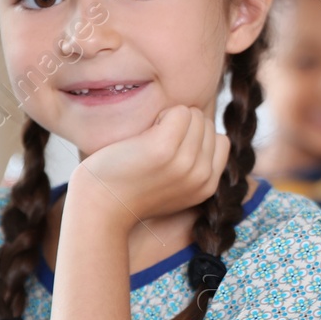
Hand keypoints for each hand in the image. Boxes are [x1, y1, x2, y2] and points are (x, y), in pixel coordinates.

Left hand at [71, 105, 229, 228]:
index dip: (196, 138)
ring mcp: (185, 163)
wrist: (99, 207)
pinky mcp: (164, 149)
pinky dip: (161, 115)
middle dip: (183, 127)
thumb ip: (194, 166)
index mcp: (207, 186)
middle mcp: (201, 176)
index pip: (221, 141)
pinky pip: (179, 112)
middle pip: (207, 124)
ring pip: (194, 115)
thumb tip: (205, 130)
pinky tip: (143, 134)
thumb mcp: (174, 186)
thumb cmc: (129, 191)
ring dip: (170, 118)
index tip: (171, 150)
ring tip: (148, 140)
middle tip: (154, 146)